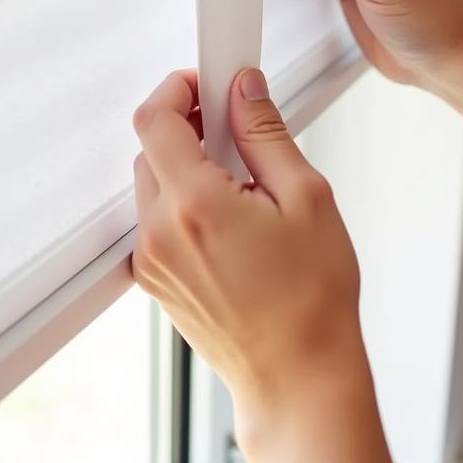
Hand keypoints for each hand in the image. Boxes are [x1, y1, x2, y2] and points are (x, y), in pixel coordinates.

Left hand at [131, 67, 362, 436]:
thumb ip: (264, 133)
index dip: (176, 88)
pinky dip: (183, 205)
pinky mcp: (155, 280)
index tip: (204, 83)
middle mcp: (160, 233)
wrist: (298, 379)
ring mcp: (152, 260)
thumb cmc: (312, 301)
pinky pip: (157, 221)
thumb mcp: (306, 198)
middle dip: (187, 129)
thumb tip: (243, 91)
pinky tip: (229, 223)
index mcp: (194, 205)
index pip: (154, 119)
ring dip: (186, 169)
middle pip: (150, 149)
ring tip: (240, 188)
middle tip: (233, 133)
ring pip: (152, 185)